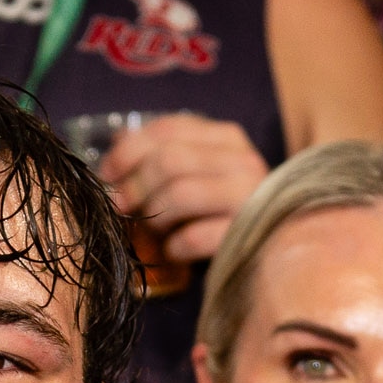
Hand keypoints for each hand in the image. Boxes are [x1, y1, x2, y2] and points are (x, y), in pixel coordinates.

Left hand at [100, 115, 271, 264]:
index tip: (106, 174)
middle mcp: (243, 161)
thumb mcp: (196, 175)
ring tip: (153, 230)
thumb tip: (116, 143)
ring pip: (181, 194)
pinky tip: (173, 251)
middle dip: (135, 186)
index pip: (168, 130)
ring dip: (154, 216)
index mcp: (227, 138)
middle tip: (121, 207)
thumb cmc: (224, 212)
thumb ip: (163, 155)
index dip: (128, 151)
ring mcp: (250, 197)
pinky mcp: (248, 234)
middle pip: (170, 161)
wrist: (276, 252)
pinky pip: (195, 237)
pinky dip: (174, 247)